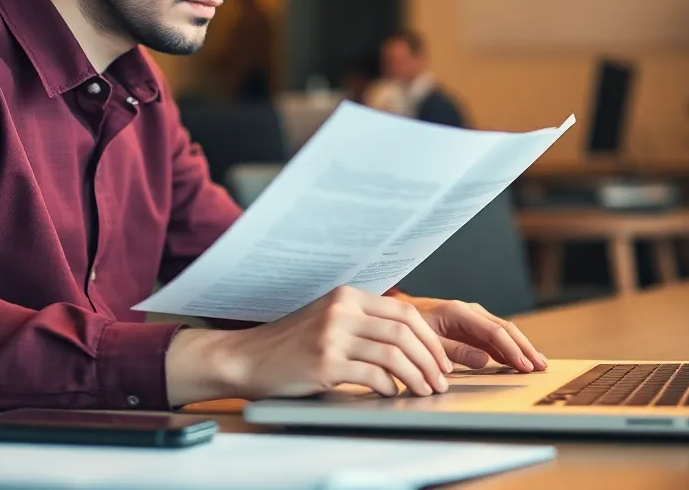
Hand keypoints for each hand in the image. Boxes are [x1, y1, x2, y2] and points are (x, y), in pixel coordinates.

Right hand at [165, 286, 453, 405]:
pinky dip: (389, 387)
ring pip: (393, 354)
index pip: (403, 312)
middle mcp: (341, 310)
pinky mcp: (324, 363)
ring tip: (425, 390)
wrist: (247, 357)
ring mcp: (332, 336)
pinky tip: (392, 393)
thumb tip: (411, 344)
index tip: (441, 359)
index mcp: (346, 296)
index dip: (429, 338)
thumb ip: (363, 322)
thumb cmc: (290, 344)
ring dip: (416, 376)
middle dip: (430, 359)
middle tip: (441, 380)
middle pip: (404, 332)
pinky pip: (371, 376)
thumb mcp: (328, 319)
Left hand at [401, 295, 547, 373]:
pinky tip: (520, 359)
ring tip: (538, 363)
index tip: (524, 365)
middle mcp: (469, 311)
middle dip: (524, 348)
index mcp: (457, 312)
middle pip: (505, 328)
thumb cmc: (409, 328)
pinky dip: (510, 347)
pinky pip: (496, 336)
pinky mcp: (472, 325)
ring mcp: (472, 317)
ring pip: (504, 331)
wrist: (398, 314)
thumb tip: (484, 360)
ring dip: (521, 347)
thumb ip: (455, 351)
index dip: (511, 349)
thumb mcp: (427, 340)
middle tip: (540, 366)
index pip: (493, 331)